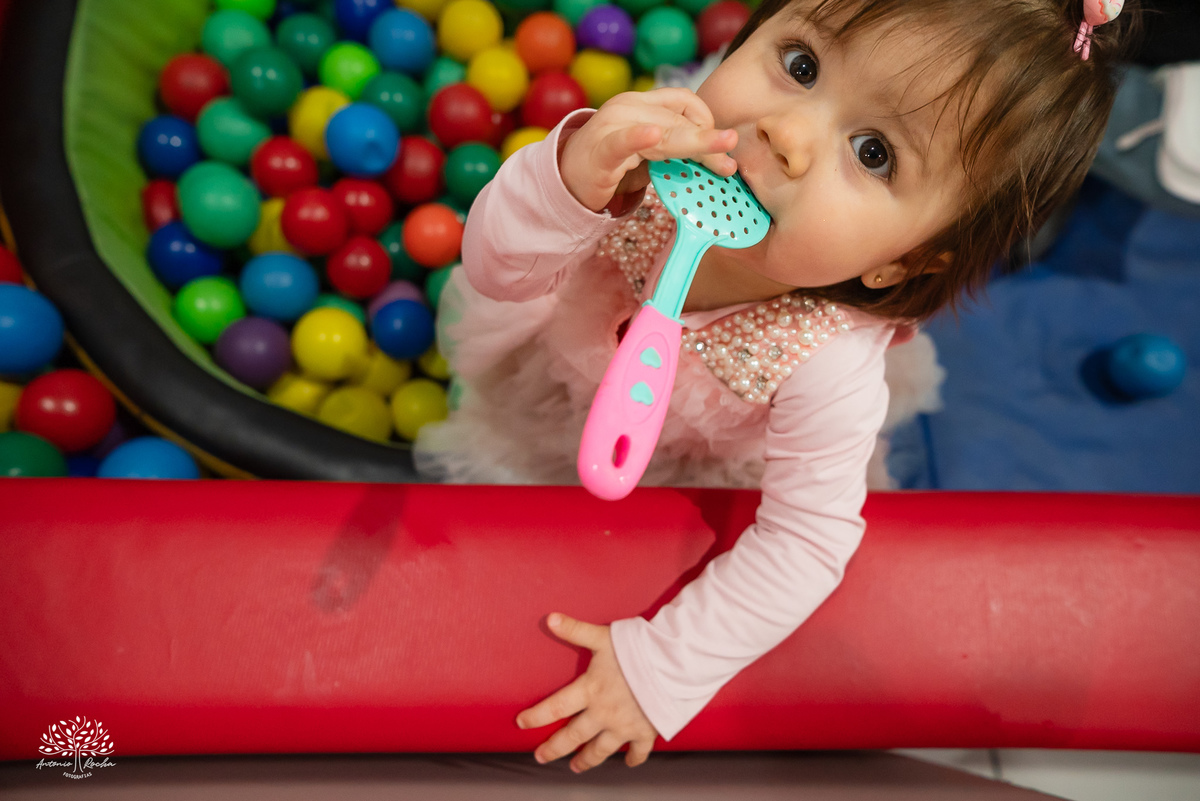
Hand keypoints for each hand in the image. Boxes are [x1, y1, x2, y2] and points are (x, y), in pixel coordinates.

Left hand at [516, 613, 659, 772]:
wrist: (672, 666)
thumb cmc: (637, 649)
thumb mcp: (603, 637)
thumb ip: (575, 630)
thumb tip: (549, 618)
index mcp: (590, 690)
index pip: (555, 707)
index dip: (536, 717)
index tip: (521, 723)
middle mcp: (603, 713)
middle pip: (572, 736)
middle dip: (554, 748)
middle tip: (541, 757)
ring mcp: (624, 726)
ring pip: (600, 750)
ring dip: (586, 759)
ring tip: (576, 767)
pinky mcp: (646, 731)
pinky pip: (638, 751)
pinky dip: (633, 758)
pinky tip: (628, 762)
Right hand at [560, 88, 737, 212]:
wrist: (566, 180)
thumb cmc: (611, 166)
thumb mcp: (650, 153)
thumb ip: (677, 147)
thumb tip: (719, 156)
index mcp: (641, 103)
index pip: (684, 102)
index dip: (708, 122)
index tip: (723, 149)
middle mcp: (628, 108)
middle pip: (679, 120)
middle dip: (708, 141)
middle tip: (731, 154)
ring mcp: (612, 127)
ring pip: (662, 133)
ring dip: (694, 143)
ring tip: (719, 150)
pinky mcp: (601, 151)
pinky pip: (622, 142)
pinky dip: (638, 138)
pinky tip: (652, 136)